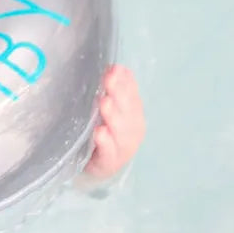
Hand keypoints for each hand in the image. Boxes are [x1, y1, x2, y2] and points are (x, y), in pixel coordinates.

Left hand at [83, 65, 144, 179]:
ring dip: (113, 116)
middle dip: (119, 94)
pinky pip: (109, 152)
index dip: (124, 81)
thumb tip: (118, 67)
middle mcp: (133, 129)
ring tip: (104, 102)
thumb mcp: (112, 109)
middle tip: (108, 80)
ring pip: (121, 131)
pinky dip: (105, 142)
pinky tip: (99, 132)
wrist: (101, 165)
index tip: (114, 68)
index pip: (132, 94)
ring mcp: (123, 147)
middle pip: (128, 110)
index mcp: (134, 112)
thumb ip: (115, 90)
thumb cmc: (106, 130)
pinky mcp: (109, 163)